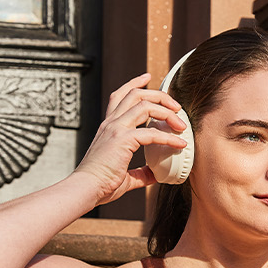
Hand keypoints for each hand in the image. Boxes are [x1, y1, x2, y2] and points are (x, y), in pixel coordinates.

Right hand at [72, 73, 188, 204]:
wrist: (86, 189)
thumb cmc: (100, 184)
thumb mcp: (124, 175)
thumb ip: (140, 172)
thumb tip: (154, 174)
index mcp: (108, 127)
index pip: (121, 96)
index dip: (135, 84)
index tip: (148, 78)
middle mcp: (111, 123)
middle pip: (136, 94)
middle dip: (160, 95)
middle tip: (176, 106)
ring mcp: (115, 129)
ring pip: (145, 105)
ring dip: (167, 112)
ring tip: (181, 124)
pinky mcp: (122, 140)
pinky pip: (151, 133)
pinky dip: (169, 137)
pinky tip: (179, 144)